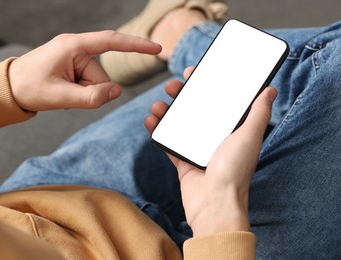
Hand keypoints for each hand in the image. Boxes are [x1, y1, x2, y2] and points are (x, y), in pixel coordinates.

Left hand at [9, 31, 161, 110]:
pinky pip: (88, 83)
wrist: (8, 89)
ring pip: (96, 82)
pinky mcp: (73, 66)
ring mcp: (74, 58)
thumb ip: (92, 97)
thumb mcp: (60, 97)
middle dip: (90, 91)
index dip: (136, 45)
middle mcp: (76, 48)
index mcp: (73, 46)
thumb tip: (117, 92)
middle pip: (102, 75)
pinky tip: (62, 92)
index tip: (156, 49)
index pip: (111, 41)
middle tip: (67, 96)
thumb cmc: (29, 88)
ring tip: (61, 94)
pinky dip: (79, 92)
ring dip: (83, 93)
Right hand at [145, 67, 276, 236]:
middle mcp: (214, 138)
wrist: (215, 205)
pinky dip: (157, 132)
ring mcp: (197, 150)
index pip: (216, 101)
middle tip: (172, 86)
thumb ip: (258, 113)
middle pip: (194, 110)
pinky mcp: (183, 162)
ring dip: (166, 112)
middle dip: (182, 95)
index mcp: (230, 130)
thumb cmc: (235, 172)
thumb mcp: (249, 137)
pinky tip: (150, 121)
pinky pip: (167, 143)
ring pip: (178, 124)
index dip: (204, 85)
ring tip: (157, 105)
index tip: (193, 72)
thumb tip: (270, 90)